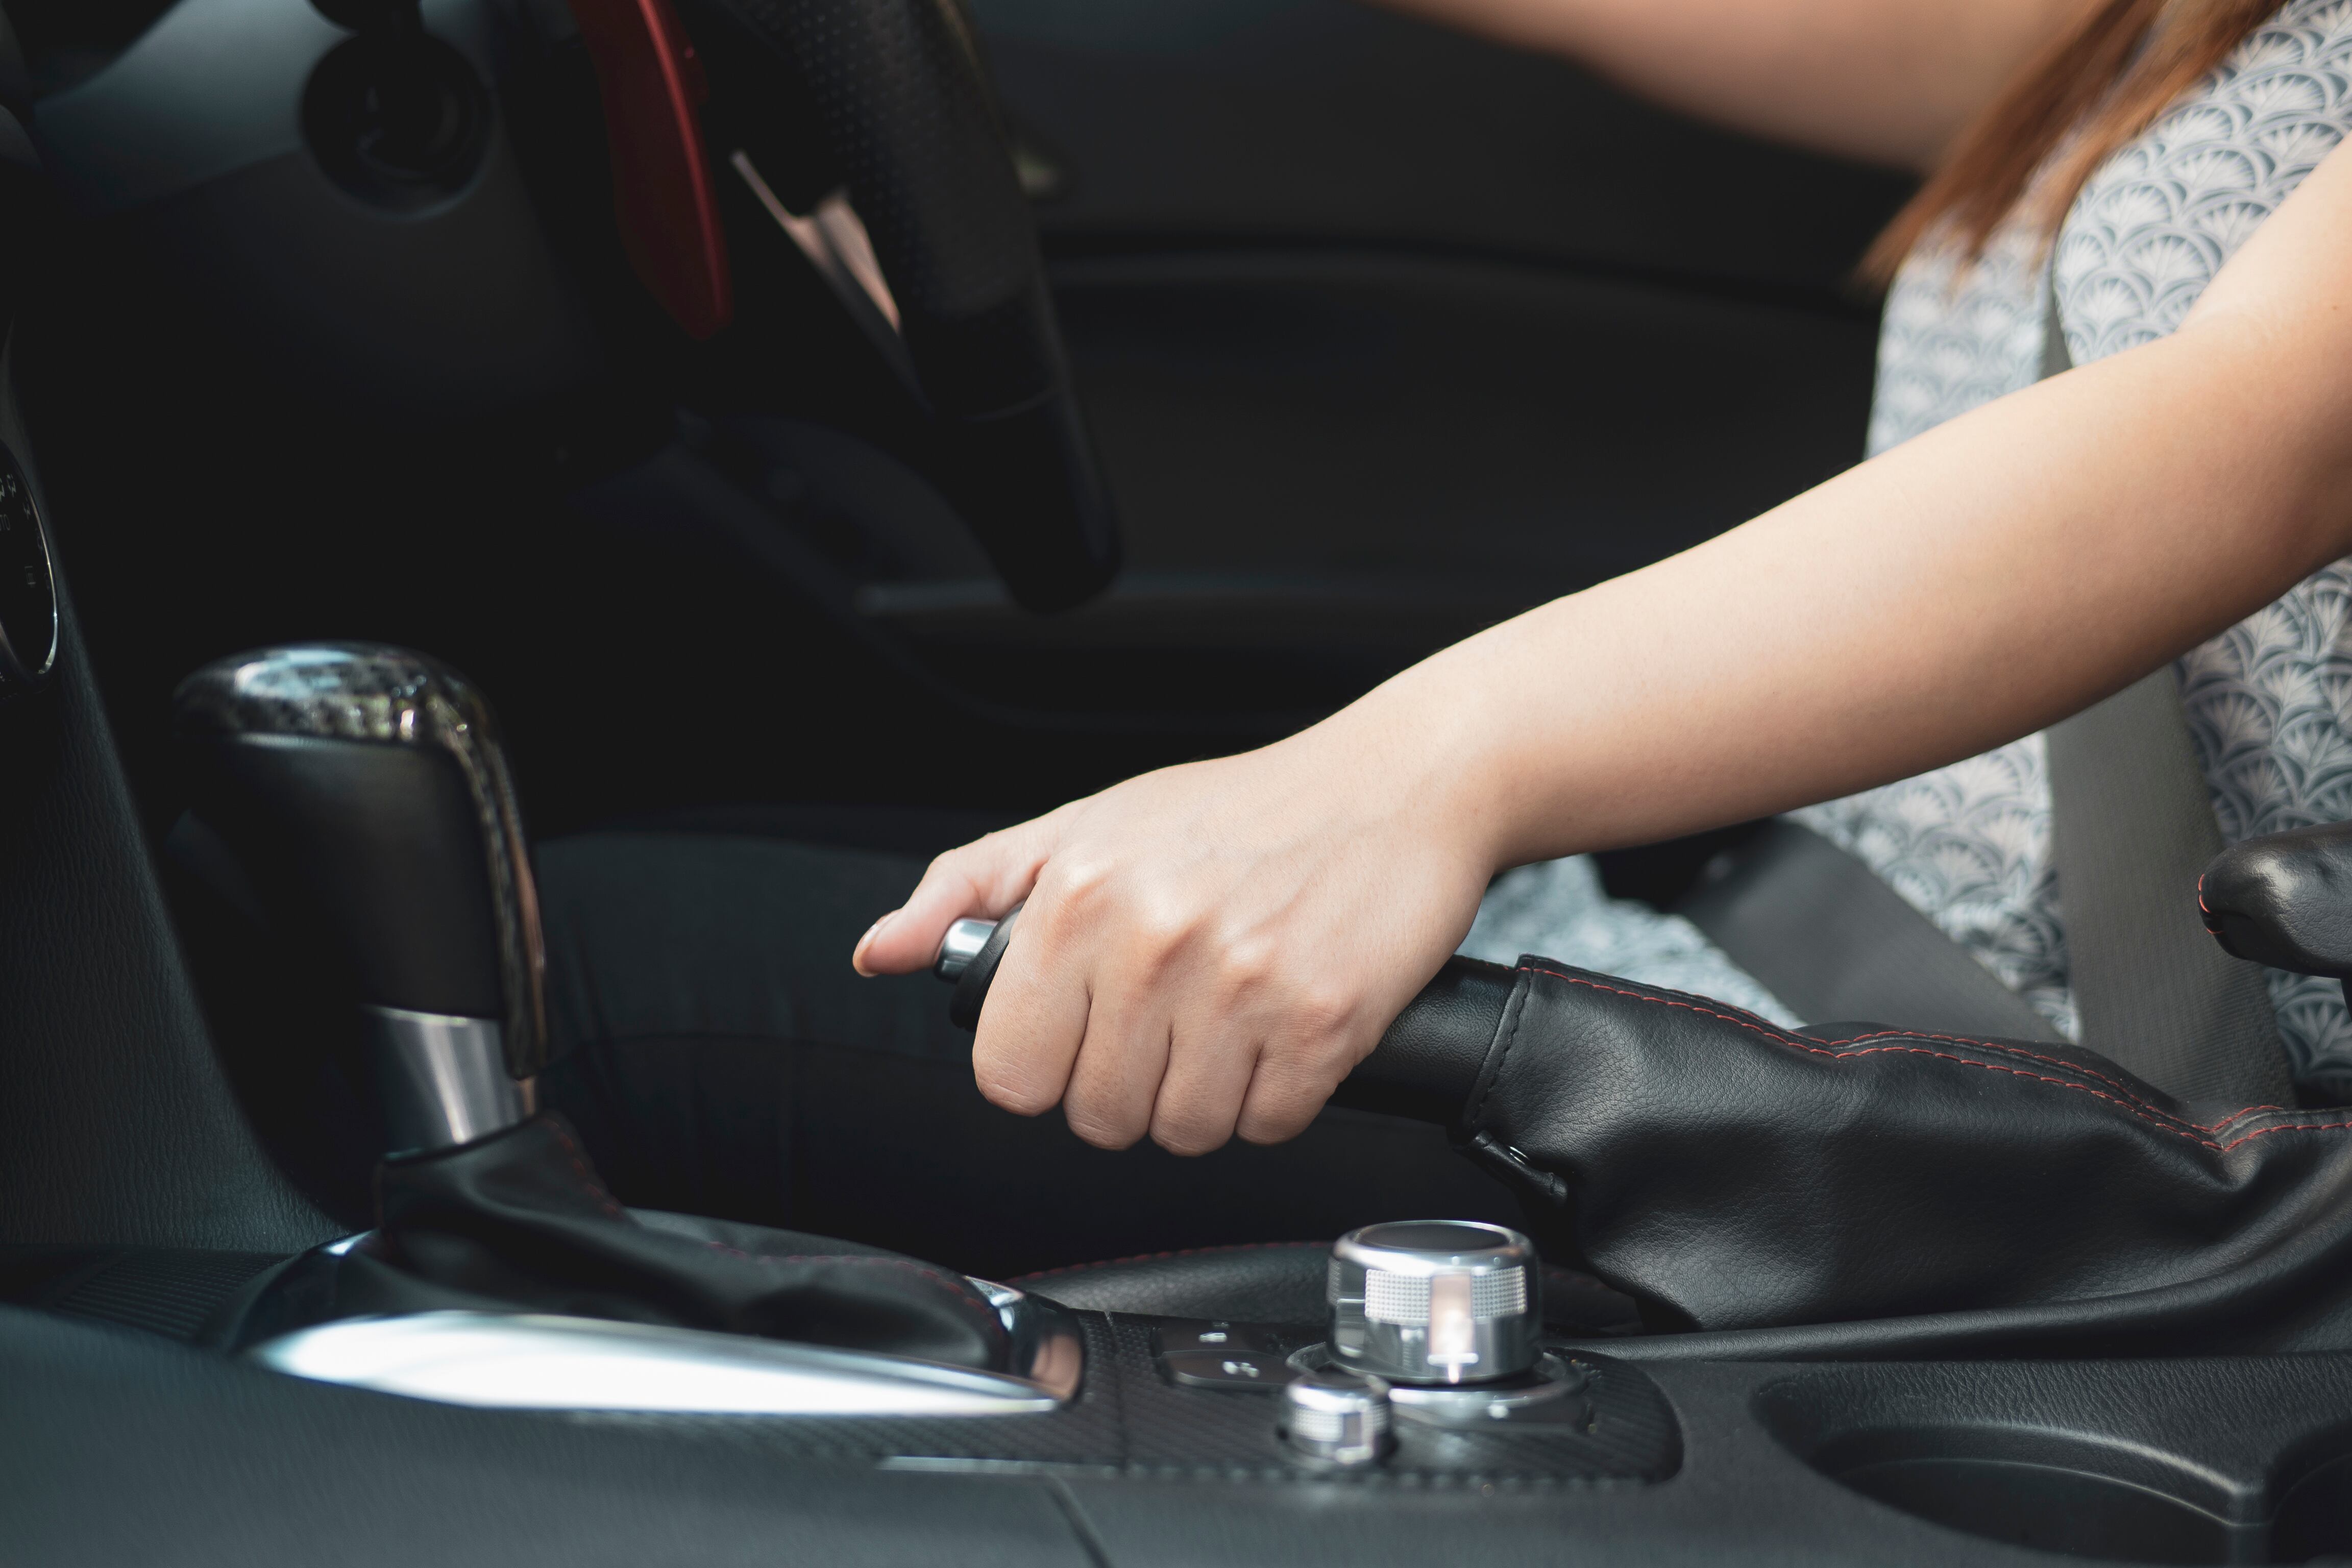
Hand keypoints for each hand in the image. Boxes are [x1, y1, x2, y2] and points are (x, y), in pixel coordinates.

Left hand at [853, 715, 1499, 1153]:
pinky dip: (1278, 1097)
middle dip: (1131, 1086)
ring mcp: (1242, 985)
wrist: (1393, 783)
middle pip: (1098, 1117)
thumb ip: (968, 891)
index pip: (1010, 1073)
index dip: (1047, 1066)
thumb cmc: (1238, 810)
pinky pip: (1269, 1125)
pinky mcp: (1323, 1020)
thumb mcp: (1081, 827)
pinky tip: (1282, 1032)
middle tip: (1172, 1022)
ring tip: (1229, 1024)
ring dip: (1206, 1098)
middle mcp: (1153, 941)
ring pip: (1184, 1131)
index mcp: (1079, 897)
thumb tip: (879, 954)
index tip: (1083, 1034)